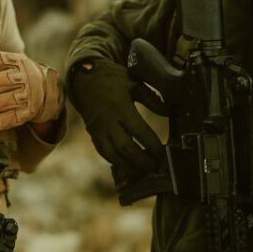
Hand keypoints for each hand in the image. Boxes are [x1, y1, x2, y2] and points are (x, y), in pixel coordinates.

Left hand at [0, 50, 63, 131]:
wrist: (46, 89)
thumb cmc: (19, 75)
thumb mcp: (10, 63)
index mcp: (16, 62)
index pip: (2, 59)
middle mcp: (24, 77)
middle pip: (6, 79)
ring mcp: (28, 95)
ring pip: (10, 99)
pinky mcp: (29, 112)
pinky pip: (15, 117)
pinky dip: (2, 121)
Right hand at [70, 59, 163, 173]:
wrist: (84, 80)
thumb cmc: (112, 79)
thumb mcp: (134, 82)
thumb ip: (152, 98)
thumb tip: (168, 112)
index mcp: (120, 106)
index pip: (139, 130)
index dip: (152, 144)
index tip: (163, 153)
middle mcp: (108, 120)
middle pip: (126, 147)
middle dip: (142, 160)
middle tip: (156, 167)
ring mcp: (98, 130)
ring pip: (113, 155)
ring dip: (129, 166)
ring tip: (144, 172)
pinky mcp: (93, 135)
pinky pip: (105, 153)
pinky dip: (117, 162)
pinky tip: (129, 167)